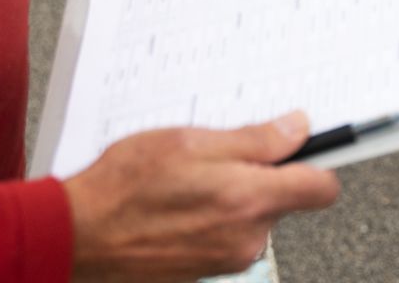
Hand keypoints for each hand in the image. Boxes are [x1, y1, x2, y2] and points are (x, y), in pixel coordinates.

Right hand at [62, 111, 338, 282]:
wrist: (77, 235)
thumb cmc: (123, 186)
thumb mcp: (190, 141)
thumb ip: (254, 140)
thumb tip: (297, 130)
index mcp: (249, 200)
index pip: (321, 187)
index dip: (319, 161)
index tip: (313, 146)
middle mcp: (246, 237)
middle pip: (283, 199)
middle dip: (262, 174)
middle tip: (220, 152)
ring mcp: (225, 258)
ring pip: (252, 216)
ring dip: (232, 194)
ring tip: (188, 178)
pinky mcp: (205, 270)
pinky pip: (226, 234)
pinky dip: (211, 215)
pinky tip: (177, 202)